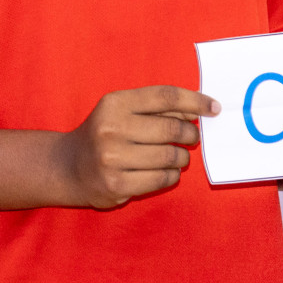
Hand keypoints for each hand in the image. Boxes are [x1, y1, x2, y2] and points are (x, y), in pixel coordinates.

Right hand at [56, 86, 219, 208]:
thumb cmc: (104, 133)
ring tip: (178, 156)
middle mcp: (111, 128)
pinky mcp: (117, 185)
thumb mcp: (122, 111)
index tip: (214, 107)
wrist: (68, 166)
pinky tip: (166, 171)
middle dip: (191, 134)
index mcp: (115, 103)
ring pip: (170, 156)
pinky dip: (172, 175)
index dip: (194, 101)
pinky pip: (162, 178)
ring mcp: (113, 159)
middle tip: (193, 138)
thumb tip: (197, 112)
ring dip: (182, 157)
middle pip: (171, 129)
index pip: (165, 97)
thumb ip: (155, 108)